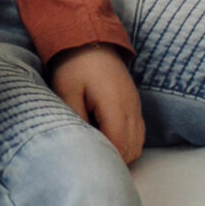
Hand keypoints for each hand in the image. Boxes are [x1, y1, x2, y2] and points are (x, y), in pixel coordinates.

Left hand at [50, 44, 144, 165]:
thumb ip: (75, 118)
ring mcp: (135, 107)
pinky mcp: (134, 105)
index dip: (107, 161)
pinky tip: (107, 140)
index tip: (89, 167)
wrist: (90, 38)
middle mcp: (132, 109)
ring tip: (98, 153)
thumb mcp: (66, 89)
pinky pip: (137, 133)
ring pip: (137, 145)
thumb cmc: (75, 64)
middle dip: (114, 161)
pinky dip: (126, 143)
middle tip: (92, 164)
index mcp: (116, 106)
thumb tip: (82, 145)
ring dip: (121, 153)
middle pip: (132, 150)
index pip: (119, 147)